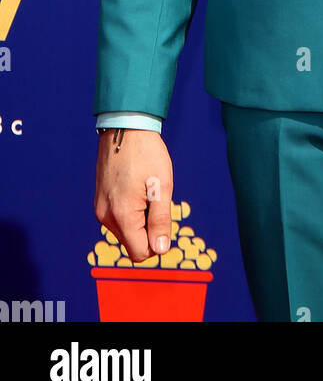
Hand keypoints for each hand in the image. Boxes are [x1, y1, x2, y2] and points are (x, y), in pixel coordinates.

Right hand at [94, 130, 173, 261]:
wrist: (125, 127)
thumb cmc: (146, 154)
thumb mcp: (162, 186)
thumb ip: (160, 221)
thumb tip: (161, 250)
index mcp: (121, 215)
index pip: (140, 253)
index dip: (157, 243)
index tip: (165, 219)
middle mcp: (105, 216)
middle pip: (132, 243)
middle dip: (148, 230)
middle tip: (156, 199)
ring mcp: (100, 208)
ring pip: (125, 231)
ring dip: (140, 219)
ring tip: (146, 191)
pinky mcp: (99, 200)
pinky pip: (118, 218)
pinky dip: (131, 211)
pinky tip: (137, 188)